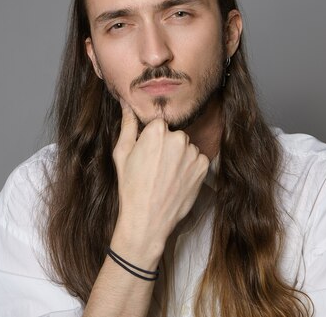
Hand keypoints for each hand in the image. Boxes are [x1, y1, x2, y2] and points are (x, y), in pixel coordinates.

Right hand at [111, 100, 209, 258]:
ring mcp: (193, 153)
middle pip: (174, 134)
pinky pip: (197, 159)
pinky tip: (177, 181)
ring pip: (187, 148)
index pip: (159, 124)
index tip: (147, 152)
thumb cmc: (131, 187)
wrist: (148, 219)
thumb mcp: (122, 154)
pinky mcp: (203, 167)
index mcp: (157, 131)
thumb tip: (127, 105)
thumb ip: (127, 125)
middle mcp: (178, 138)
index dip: (152, 138)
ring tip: (166, 176)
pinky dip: (190, 168)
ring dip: (179, 157)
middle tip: (155, 167)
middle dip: (167, 146)